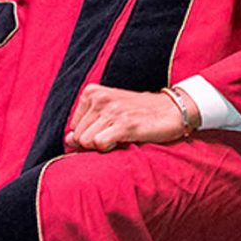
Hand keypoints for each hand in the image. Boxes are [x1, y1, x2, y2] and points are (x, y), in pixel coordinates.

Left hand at [65, 83, 199, 151]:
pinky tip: (124, 140)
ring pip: (87, 142)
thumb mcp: (109, 112)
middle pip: (78, 136)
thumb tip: (68, 140)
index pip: (73, 127)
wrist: (172, 110)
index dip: (88, 135)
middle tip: (115, 135)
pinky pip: (100, 144)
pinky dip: (110, 148)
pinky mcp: (124, 124)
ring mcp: (112, 110)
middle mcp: (100, 98)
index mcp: (92, 92)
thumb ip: (86, 125)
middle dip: (94, 143)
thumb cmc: (139, 113)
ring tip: (121, 136)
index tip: (107, 131)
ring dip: (103, 146)